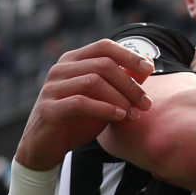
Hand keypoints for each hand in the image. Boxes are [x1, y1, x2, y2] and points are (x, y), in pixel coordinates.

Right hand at [15, 39, 154, 170]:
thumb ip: (123, 81)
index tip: (150, 68)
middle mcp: (61, 69)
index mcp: (74, 60)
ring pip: (93, 81)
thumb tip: (149, 63)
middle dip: (130, 84)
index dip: (129, 55)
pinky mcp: (49, 108)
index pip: (104, 46)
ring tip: (135, 114)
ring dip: (120, 98)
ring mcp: (52, 87)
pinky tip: (119, 116)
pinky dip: (104, 108)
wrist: (45, 148)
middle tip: (146, 103)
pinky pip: (80, 102)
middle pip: (103, 64)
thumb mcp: (104, 98)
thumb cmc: (78, 120)